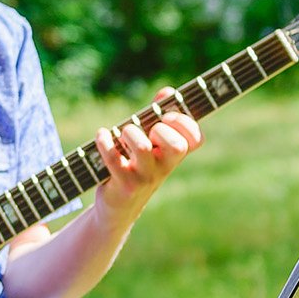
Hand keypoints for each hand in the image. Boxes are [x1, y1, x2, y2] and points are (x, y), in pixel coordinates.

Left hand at [93, 86, 201, 226]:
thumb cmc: (134, 165)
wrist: (118, 206)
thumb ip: (157, 115)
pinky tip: (102, 135)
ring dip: (130, 132)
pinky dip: (104, 141)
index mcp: (174, 155)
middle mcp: (164, 167)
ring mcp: (145, 178)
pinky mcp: (124, 185)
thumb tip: (168, 91)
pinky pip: (113, 158)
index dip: (185, 123)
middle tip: (148, 130)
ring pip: (143, 148)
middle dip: (160, 129)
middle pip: (176, 146)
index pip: (196, 138)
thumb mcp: (149, 142)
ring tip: (122, 133)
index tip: (168, 116)